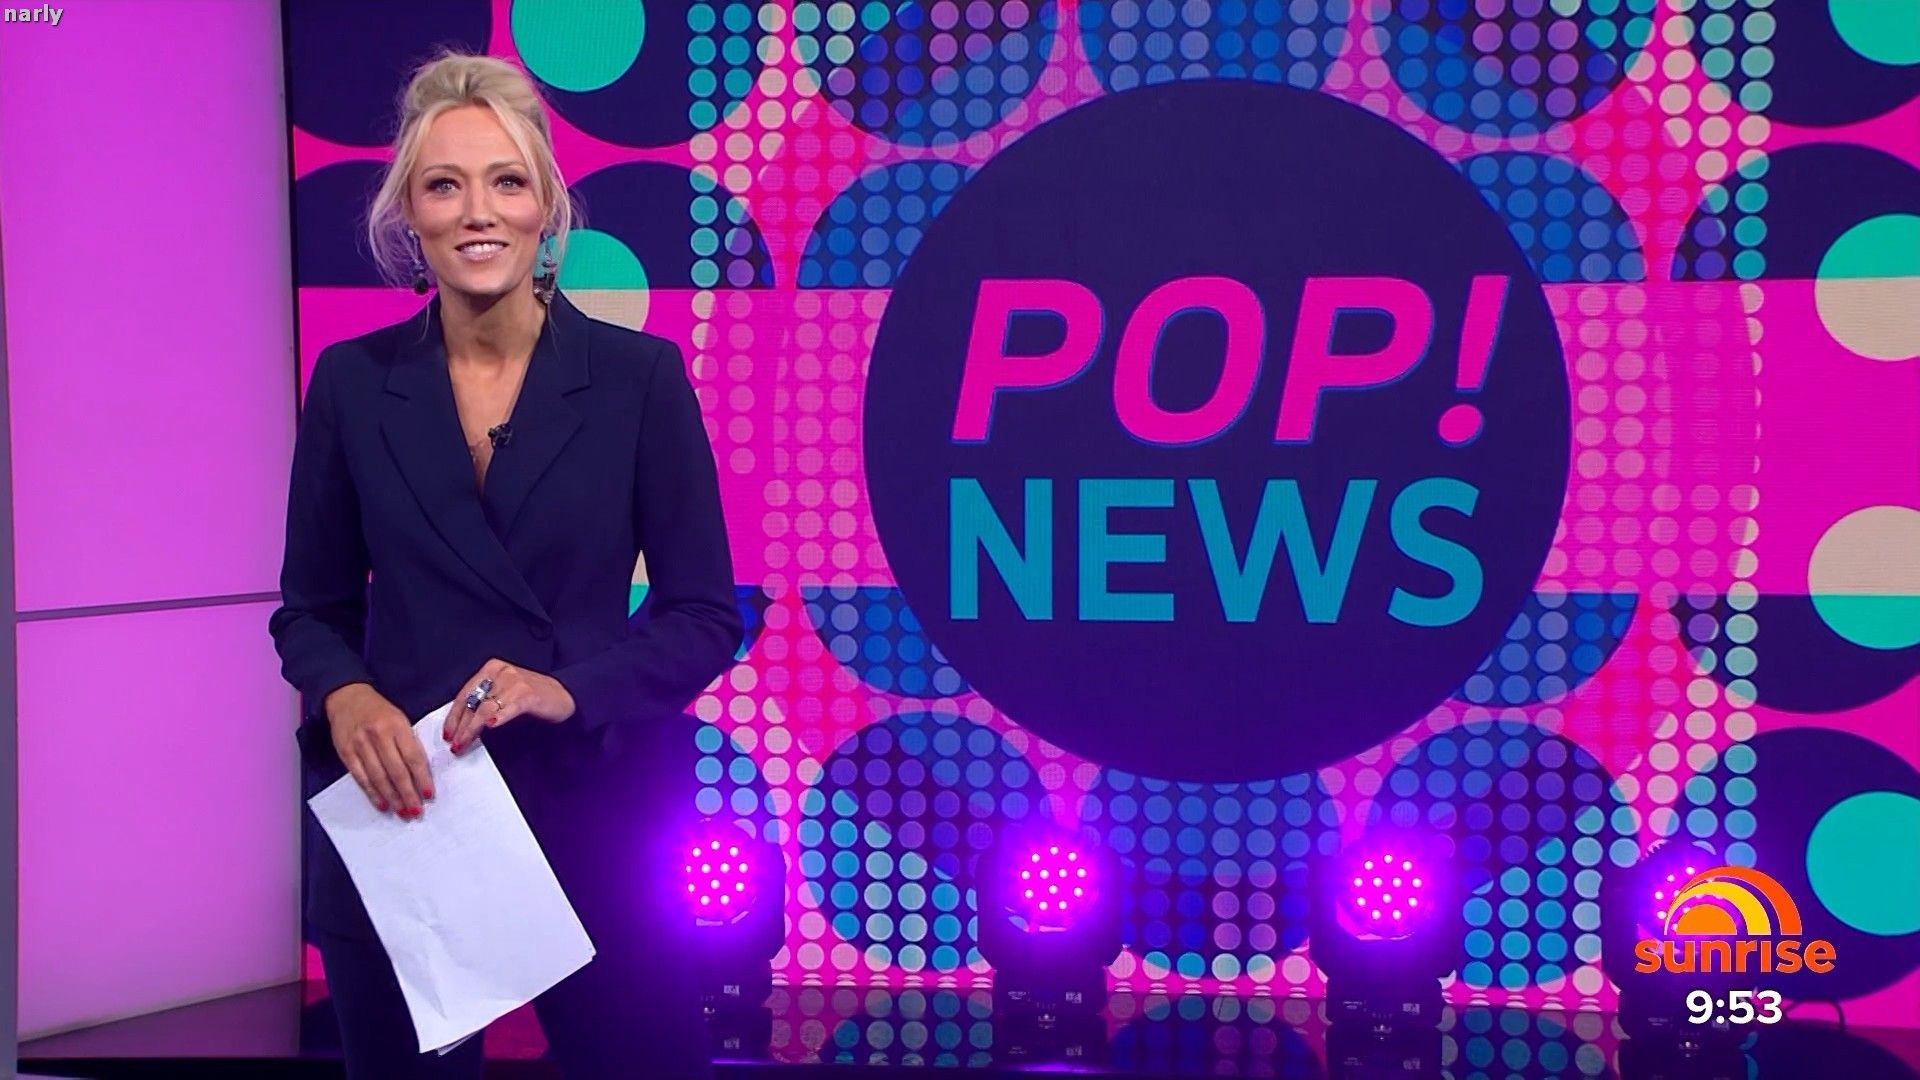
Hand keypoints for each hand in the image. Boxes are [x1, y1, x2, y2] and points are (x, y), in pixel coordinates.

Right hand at [325, 682, 431, 817]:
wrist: (347, 697)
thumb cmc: (379, 711)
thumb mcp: (400, 719)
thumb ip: (409, 743)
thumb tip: (421, 773)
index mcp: (397, 725)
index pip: (413, 757)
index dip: (422, 778)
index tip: (429, 794)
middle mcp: (378, 735)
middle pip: (396, 770)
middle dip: (407, 794)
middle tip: (416, 810)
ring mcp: (360, 744)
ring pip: (378, 777)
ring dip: (392, 798)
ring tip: (402, 811)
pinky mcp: (346, 752)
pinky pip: (361, 777)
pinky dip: (372, 793)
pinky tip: (382, 804)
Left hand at [442, 659, 576, 752]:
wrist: (564, 695)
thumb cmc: (533, 696)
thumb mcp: (504, 692)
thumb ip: (484, 701)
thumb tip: (460, 723)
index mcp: (492, 669)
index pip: (464, 694)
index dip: (453, 716)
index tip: (448, 733)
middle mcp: (501, 673)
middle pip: (472, 703)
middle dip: (461, 727)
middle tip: (454, 744)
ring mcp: (515, 682)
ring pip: (484, 709)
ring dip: (472, 730)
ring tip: (465, 744)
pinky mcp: (528, 695)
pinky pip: (508, 709)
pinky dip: (498, 718)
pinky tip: (491, 726)